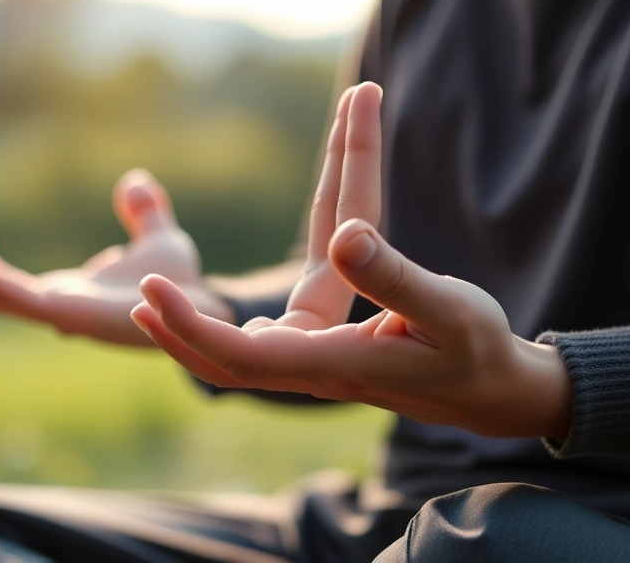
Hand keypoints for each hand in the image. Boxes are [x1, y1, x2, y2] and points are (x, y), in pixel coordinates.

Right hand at [0, 169, 233, 345]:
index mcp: (69, 294)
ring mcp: (59, 313)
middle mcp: (58, 306)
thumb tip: (134, 183)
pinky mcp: (65, 314)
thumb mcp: (159, 240)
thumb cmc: (182, 285)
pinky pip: (9, 295)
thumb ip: (146, 215)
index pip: (7, 282)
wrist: (202, 305)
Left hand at [130, 83, 572, 439]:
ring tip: (158, 289)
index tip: (150, 290)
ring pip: (240, 348)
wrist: (489, 391)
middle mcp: (313, 369)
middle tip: (140, 285)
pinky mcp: (319, 352)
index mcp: (335, 363)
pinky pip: (260, 341)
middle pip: (228, 357)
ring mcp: (312, 364)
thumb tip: (345, 238)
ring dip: (201, 320)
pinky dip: (228, 322)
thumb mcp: (447, 307)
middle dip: (181, 322)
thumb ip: (394, 276)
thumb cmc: (475, 351)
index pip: (243, 356)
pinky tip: (203, 307)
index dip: (192, 327)